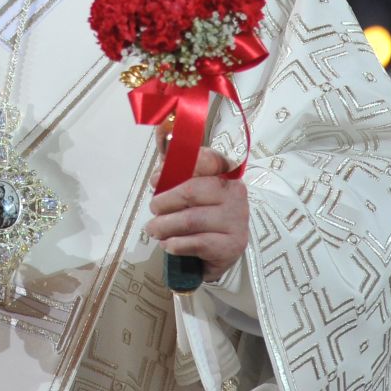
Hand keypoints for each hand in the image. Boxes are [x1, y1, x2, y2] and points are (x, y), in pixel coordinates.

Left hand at [145, 148, 249, 282]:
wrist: (221, 249)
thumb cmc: (201, 211)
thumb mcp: (188, 185)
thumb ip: (175, 165)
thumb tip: (160, 141)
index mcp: (225, 172)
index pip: (205, 159)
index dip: (175, 167)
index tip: (155, 179)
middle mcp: (235, 193)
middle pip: (191, 191)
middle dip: (163, 202)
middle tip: (154, 208)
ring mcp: (236, 220)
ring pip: (190, 220)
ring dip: (164, 226)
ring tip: (154, 229)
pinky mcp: (232, 245)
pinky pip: (196, 243)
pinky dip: (175, 244)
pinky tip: (169, 244)